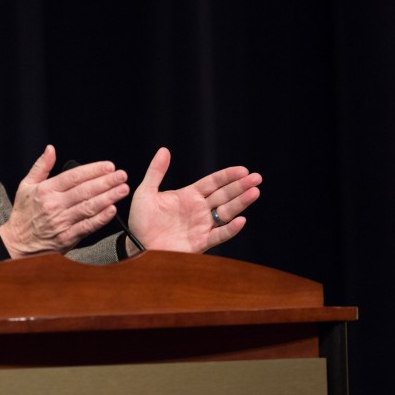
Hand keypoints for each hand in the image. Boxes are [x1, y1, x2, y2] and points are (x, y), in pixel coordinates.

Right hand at [0, 145, 129, 256]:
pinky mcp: (67, 238)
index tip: (108, 166)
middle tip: (122, 175)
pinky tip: (112, 210)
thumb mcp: (26, 186)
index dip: (93, 170)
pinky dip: (101, 218)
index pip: (73, 177)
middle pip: (85, 191)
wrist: (17, 243)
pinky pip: (87, 226)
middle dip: (106, 182)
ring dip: (108, 197)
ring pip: (89, 207)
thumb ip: (41, 167)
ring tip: (122, 189)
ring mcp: (61, 222)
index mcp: (45, 190)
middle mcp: (54, 205)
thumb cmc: (23, 214)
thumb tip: (50, 149)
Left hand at [128, 147, 261, 254]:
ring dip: (240, 203)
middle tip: (257, 178)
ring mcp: (201, 226)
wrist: (137, 244)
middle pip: (224, 195)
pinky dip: (230, 229)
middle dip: (240, 187)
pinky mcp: (200, 242)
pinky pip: (219, 235)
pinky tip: (241, 220)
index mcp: (189, 196)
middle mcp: (199, 210)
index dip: (228, 176)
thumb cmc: (141, 220)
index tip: (243, 170)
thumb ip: (156, 172)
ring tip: (254, 192)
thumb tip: (164, 150)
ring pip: (226, 212)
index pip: (213, 183)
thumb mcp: (146, 192)